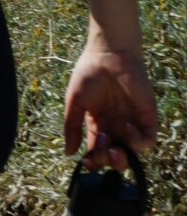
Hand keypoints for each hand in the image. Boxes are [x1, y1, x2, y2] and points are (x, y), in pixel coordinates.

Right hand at [62, 40, 159, 173]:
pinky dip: (138, 141)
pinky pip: (148, 139)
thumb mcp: (75, 102)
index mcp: (98, 124)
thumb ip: (71, 127)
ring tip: (112, 147)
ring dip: (122, 157)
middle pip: (115, 156)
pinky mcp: (147, 117)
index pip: (98, 151)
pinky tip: (126, 127)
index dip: (94, 161)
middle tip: (101, 153)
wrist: (108, 53)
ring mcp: (132, 123)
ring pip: (132, 153)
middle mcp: (116, 127)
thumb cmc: (89, 73)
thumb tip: (68, 153)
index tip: (86, 160)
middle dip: (108, 162)